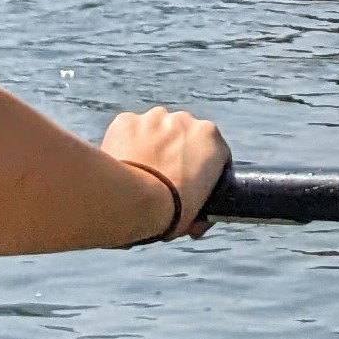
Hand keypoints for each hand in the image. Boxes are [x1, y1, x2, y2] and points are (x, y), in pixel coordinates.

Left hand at [101, 108, 230, 240]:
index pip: (214, 150)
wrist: (132, 201)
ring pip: (155, 128)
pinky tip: (124, 164)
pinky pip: (129, 130)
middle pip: (184, 134)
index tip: (193, 181)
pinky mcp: (127, 120)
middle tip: (165, 176)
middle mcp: (185, 119)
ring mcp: (154, 118)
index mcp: (210, 137)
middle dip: (177, 150)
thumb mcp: (198, 214)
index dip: (204, 167)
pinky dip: (127, 143)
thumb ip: (203, 204)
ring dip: (152, 143)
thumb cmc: (170, 211)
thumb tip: (197, 220)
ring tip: (141, 171)